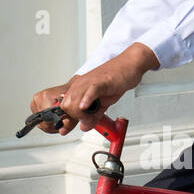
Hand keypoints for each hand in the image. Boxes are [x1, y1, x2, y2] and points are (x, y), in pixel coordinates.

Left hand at [29, 43, 158, 134]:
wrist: (129, 66)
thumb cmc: (116, 80)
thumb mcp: (103, 103)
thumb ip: (93, 116)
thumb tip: (84, 127)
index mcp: (79, 89)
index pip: (64, 107)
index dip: (66, 119)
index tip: (67, 128)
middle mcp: (81, 85)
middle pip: (66, 106)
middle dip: (75, 117)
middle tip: (88, 118)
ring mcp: (89, 82)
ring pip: (75, 100)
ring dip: (82, 112)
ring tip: (93, 113)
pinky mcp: (100, 81)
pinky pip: (89, 91)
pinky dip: (87, 99)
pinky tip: (86, 106)